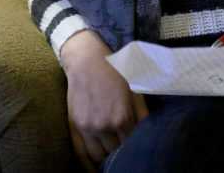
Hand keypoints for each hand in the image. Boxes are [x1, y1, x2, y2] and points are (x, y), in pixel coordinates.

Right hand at [61, 30, 148, 171]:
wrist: (87, 61)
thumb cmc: (114, 73)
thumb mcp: (135, 90)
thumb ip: (142, 113)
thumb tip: (148, 132)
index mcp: (122, 117)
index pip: (131, 144)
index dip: (134, 147)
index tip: (136, 147)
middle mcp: (104, 126)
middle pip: (115, 152)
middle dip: (121, 152)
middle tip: (124, 152)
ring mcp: (88, 128)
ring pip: (99, 156)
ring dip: (106, 158)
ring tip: (111, 156)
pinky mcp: (74, 127)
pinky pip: (81, 153)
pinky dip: (88, 165)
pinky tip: (94, 171)